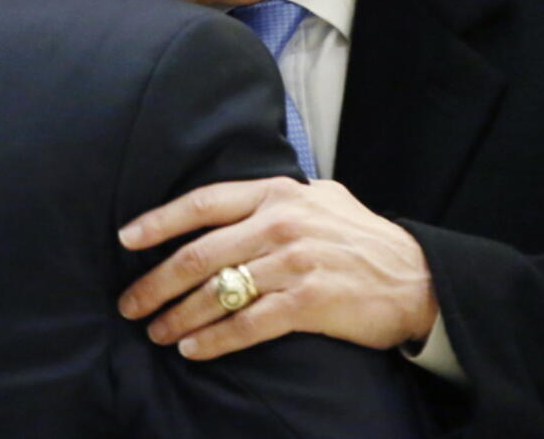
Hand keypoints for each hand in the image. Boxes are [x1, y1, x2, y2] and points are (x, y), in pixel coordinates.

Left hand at [118, 177, 437, 358]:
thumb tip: (226, 203)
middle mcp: (279, 223)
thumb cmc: (361, 237)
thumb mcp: (319, 198)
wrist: (418, 277)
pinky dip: (213, 340)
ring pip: (216, 292)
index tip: (125, 239)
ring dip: (178, 316)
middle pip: (198, 254)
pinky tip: (192, 349)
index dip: (158, 221)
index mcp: (276, 192)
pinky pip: (246, 324)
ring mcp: (293, 262)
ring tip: (155, 332)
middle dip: (156, 282)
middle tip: (129, 304)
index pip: (202, 202)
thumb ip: (273, 196)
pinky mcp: (308, 302)